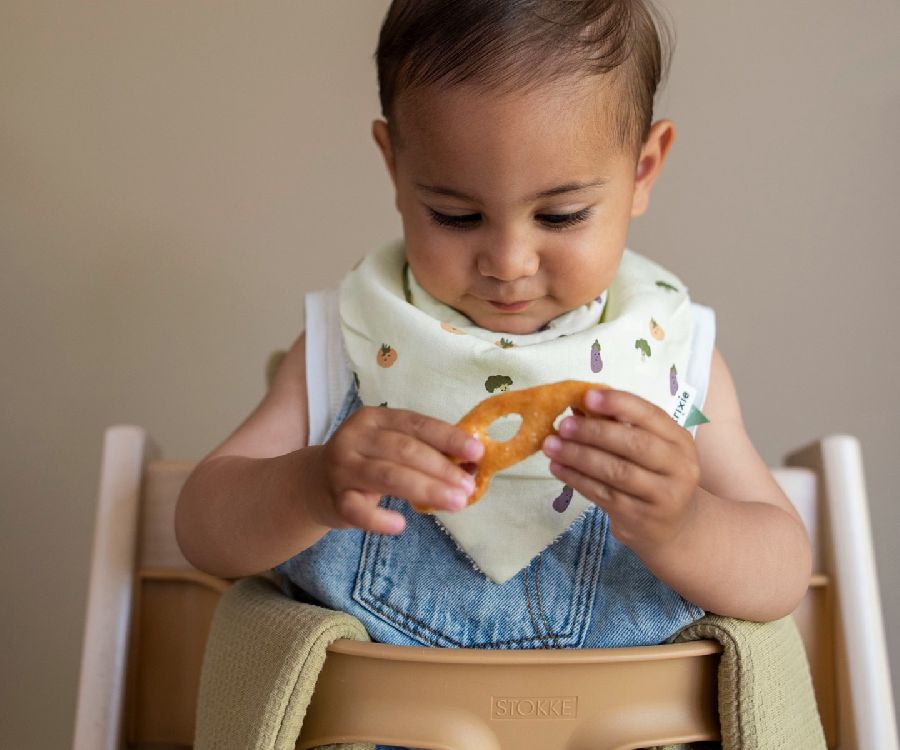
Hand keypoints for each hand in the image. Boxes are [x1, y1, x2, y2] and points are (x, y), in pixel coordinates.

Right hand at [311, 406, 482, 534]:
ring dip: (426, 490)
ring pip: (388, 477)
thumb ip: (423, 450)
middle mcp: (355, 437)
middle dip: (442, 469)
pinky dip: (380, 519)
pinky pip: (358, 511)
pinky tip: (401, 525)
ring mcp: (342, 468)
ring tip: (456, 503)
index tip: (477, 452)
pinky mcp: (335, 499)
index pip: (416, 424)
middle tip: (469, 487)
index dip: (448, 437)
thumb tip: (469, 464)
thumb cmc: (366, 462)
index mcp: (374, 418)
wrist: (314, 483)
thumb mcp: (389, 446)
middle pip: (405, 451)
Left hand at [542, 388, 700, 552]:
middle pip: (633, 444)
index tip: (588, 396)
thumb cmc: (655, 477)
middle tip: (563, 425)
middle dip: (594, 432)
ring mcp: (661, 495)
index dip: (619, 403)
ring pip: (615, 471)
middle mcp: (678, 467)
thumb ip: (620, 426)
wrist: (674, 528)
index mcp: (679, 441)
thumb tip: (578, 404)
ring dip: (578, 456)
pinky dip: (576, 479)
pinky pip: (603, 494)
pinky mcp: (639, 518)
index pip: (651, 415)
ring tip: (551, 445)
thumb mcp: (650, 449)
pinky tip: (558, 467)